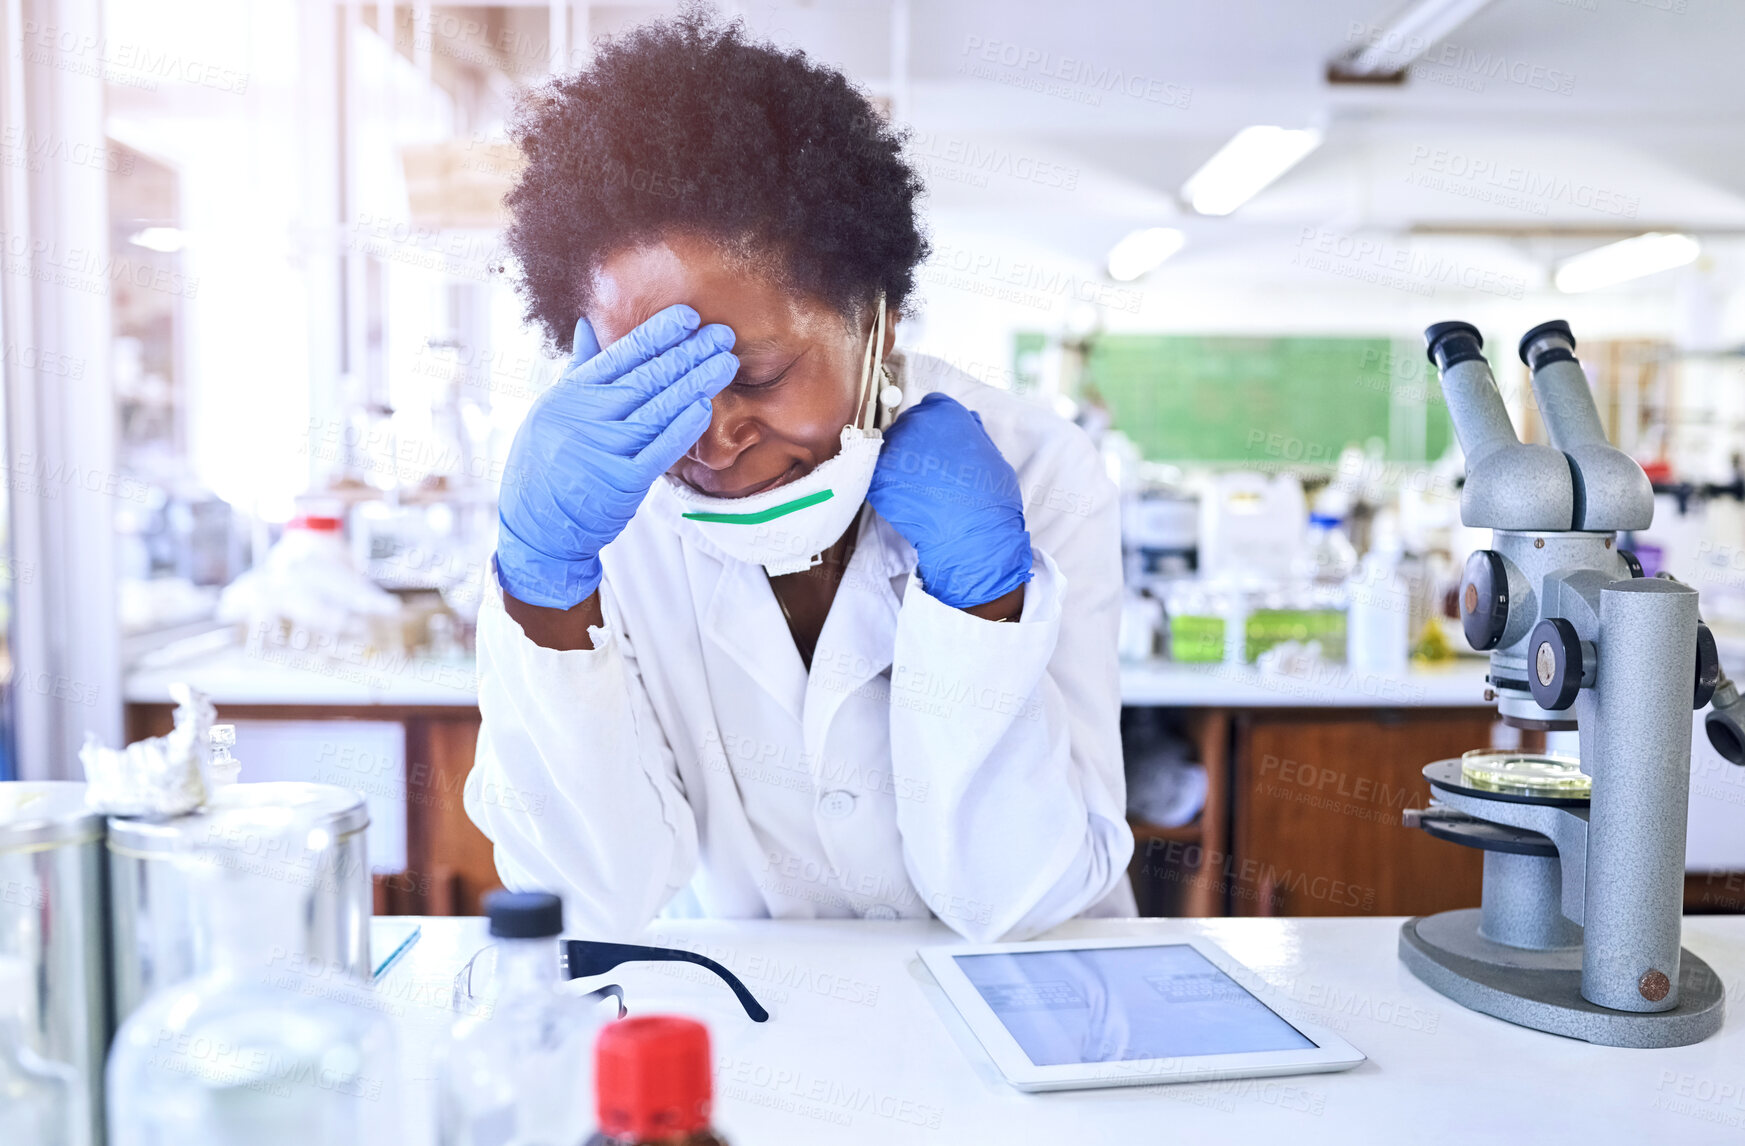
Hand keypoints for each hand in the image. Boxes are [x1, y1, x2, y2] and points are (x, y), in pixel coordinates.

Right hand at [496, 305, 737, 608]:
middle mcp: (587, 417)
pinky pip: (659, 450)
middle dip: (688, 354)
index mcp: (571, 395)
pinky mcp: (622, 482)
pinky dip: (683, 428)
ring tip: (725, 364)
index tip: (688, 317)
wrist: (537, 526)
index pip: (620, 355)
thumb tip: (588, 324)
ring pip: (659, 409)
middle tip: (721, 335)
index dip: (657, 334)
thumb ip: (578, 368)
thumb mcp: (550, 408)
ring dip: (696, 384)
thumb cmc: (546, 463)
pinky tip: (704, 407)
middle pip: (646, 378)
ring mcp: (604, 449)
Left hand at [867, 392, 1032, 610]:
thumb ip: (973, 433)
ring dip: (900, 463)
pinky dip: (888, 484)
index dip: (936, 426)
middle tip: (929, 470)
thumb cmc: (990, 498)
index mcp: (945, 413)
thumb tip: (967, 421)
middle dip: (917, 442)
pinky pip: (878, 474)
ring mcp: (893, 450)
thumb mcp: (992, 454)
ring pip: (890, 448)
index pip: (932, 406)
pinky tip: (906, 498)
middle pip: (908, 424)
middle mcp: (915, 423)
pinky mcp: (876, 477)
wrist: (972, 535)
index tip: (938, 443)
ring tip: (919, 486)